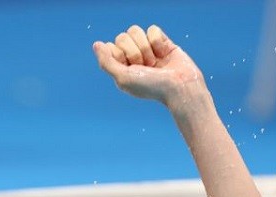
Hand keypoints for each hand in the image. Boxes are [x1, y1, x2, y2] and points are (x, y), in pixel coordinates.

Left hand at [92, 25, 206, 108]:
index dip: (119, 54)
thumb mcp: (123, 78)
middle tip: (145, 67)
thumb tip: (96, 44)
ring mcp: (147, 48)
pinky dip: (158, 42)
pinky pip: (153, 29)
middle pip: (122, 36)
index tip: (129, 67)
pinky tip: (163, 54)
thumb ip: (106, 62)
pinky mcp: (161, 41)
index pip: (110, 46)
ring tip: (154, 62)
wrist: (179, 86)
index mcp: (120, 66)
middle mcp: (132, 56)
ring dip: (145, 47)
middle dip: (134, 52)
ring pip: (136, 30)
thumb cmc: (151, 87)